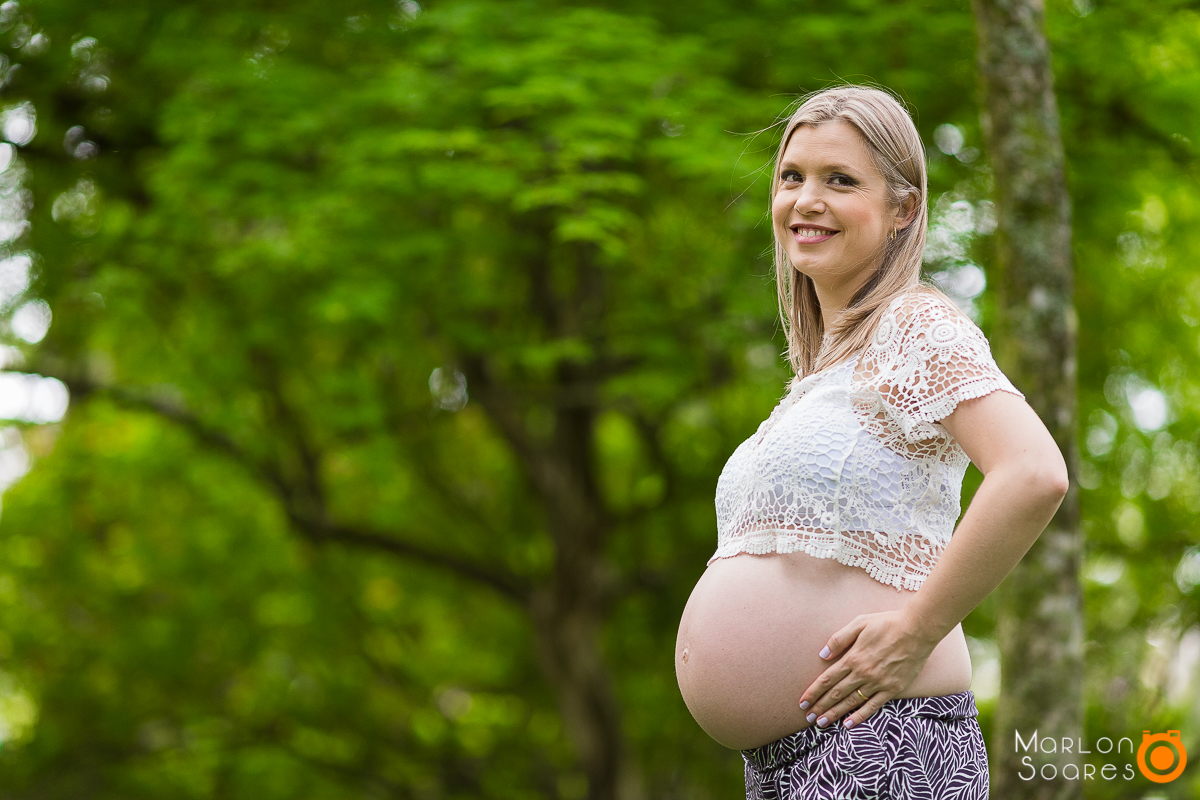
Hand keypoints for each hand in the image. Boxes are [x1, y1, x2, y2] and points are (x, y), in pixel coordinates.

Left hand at [797, 608, 939, 729]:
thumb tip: (822, 654)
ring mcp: (878, 683)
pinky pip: (873, 706)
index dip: (813, 692)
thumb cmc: (887, 623)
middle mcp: (863, 673)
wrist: (917, 630)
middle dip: (820, 706)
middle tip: (809, 717)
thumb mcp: (859, 623)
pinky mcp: (892, 689)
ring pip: (851, 702)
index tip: (803, 702)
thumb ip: (839, 639)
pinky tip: (848, 724)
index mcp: (853, 657)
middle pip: (836, 694)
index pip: (827, 679)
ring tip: (821, 723)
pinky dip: (860, 716)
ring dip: (834, 714)